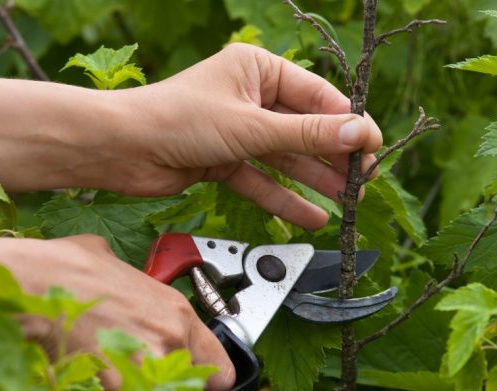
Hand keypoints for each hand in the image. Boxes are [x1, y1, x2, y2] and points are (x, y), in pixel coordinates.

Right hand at [0, 235, 234, 390]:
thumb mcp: (116, 264)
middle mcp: (172, 338)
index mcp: (178, 311)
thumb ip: (136, 283)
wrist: (37, 282)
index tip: (192, 383)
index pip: (222, 370)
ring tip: (118, 388)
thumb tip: (126, 281)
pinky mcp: (120, 384)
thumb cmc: (71, 268)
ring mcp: (149, 363)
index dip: (207, 381)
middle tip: (145, 384)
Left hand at [105, 43, 381, 228]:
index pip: (316, 96)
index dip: (348, 123)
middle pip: (303, 128)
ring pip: (285, 157)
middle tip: (364, 180)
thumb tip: (359, 134)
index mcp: (258, 69)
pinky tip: (311, 216)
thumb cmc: (177, 119)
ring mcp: (236, 130)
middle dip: (333, 156)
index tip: (374, 147)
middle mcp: (249, 97)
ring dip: (314, 179)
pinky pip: (261, 179)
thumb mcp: (251, 126)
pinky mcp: (223, 159)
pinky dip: (283, 198)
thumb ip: (306, 134)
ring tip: (347, 200)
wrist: (122, 149)